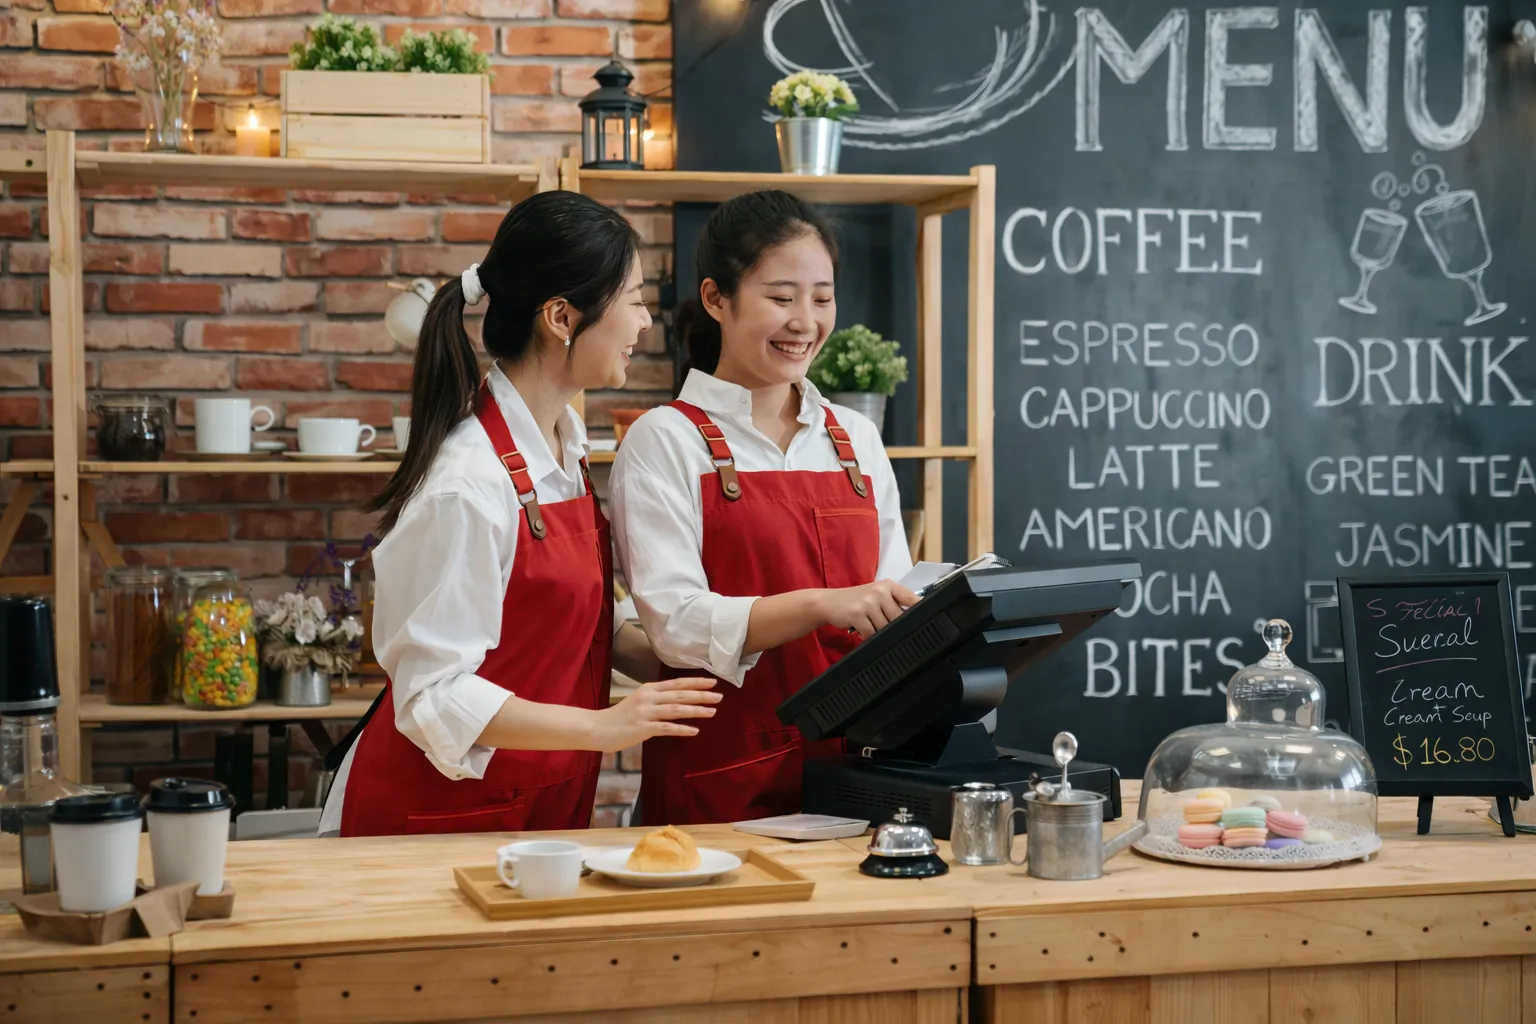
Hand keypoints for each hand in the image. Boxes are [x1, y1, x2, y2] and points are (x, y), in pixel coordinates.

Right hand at [591, 678, 720, 751]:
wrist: (596, 728)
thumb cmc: (618, 717)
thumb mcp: (638, 701)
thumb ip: (656, 699)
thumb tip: (676, 701)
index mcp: (648, 689)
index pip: (676, 683)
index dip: (695, 682)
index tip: (713, 682)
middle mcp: (648, 697)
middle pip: (680, 694)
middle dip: (701, 695)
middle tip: (719, 696)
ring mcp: (645, 712)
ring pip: (676, 709)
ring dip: (696, 711)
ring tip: (712, 712)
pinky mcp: (642, 728)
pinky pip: (666, 728)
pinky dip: (682, 729)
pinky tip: (694, 731)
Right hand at [815, 580, 918, 637]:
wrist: (828, 602)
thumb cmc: (856, 601)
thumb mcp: (876, 595)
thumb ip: (894, 603)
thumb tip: (915, 620)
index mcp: (888, 585)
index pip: (912, 599)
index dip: (920, 611)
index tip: (926, 622)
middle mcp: (879, 591)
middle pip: (898, 618)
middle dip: (891, 626)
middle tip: (880, 624)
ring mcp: (868, 602)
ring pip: (885, 628)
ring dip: (877, 632)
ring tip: (869, 624)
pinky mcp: (857, 614)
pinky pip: (870, 633)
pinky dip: (866, 635)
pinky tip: (861, 628)